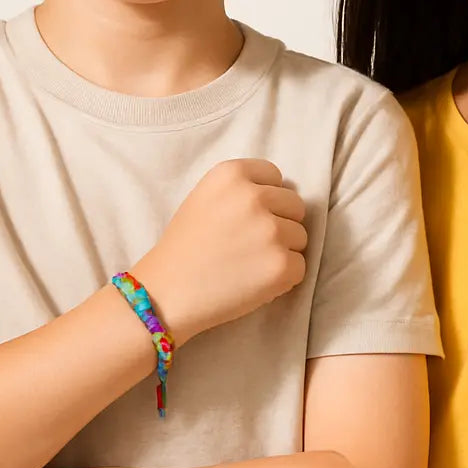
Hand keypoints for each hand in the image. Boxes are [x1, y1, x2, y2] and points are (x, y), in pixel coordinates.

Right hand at [132, 159, 307, 343]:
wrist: (166, 293)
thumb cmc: (183, 248)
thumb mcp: (204, 198)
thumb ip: (240, 190)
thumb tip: (281, 198)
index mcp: (231, 174)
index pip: (275, 176)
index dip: (266, 198)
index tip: (249, 218)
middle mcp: (254, 196)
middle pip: (295, 205)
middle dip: (280, 223)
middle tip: (250, 245)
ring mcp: (270, 230)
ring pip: (301, 237)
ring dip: (282, 251)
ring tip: (248, 264)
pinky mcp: (281, 264)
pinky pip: (300, 267)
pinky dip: (283, 278)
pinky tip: (254, 282)